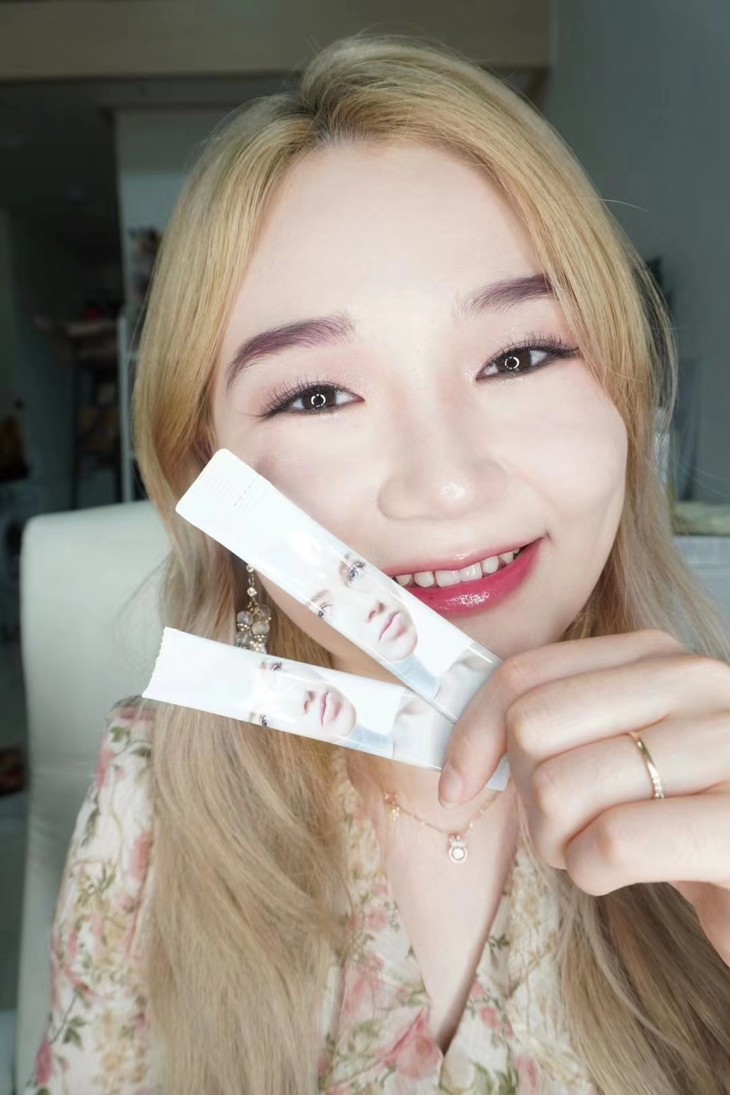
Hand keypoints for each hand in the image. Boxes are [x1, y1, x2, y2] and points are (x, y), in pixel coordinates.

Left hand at [437, 630, 729, 964]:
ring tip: (590, 854)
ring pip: (560, 787)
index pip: (526, 675)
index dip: (473, 734)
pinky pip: (610, 841)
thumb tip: (463, 747)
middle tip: (558, 831)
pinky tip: (614, 875)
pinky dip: (589, 872)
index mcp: (659, 658)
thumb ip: (562, 728)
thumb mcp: (627, 757)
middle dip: (523, 796)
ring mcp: (726, 747)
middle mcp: (699, 684)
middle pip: (533, 727)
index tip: (459, 786)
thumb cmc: (687, 820)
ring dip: (554, 843)